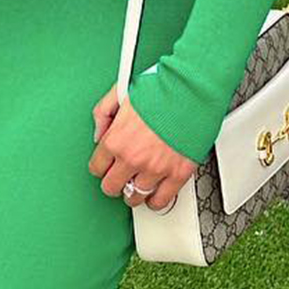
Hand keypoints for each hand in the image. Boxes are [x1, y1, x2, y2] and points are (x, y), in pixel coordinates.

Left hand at [88, 90, 196, 212]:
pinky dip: (155, 201)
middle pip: (112, 187)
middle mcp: (133, 158)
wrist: (191, 89)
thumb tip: (99, 134)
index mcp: (116, 139)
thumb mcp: (119, 92)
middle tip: (119, 178)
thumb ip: (102, 114)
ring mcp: (155, 169)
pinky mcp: (177, 173)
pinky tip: (154, 195)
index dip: (101, 166)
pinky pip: (161, 200)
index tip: (106, 166)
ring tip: (137, 185)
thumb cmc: (160, 87)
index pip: (97, 167)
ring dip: (134, 192)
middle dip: (114, 182)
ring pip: (135, 197)